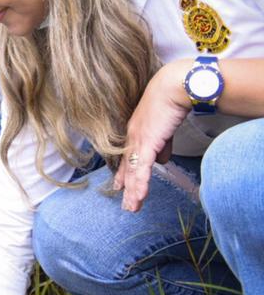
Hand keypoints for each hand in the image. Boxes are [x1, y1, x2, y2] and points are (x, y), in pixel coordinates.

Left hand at [115, 62, 189, 212]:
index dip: (125, 173)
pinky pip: (142, 168)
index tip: (121, 186)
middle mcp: (132, 137)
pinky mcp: (146, 142)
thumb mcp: (164, 127)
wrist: (173, 87)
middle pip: (128, 167)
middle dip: (127, 187)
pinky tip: (139, 195)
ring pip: (133, 171)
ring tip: (132, 207)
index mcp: (136, 133)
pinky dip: (140, 183)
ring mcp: (137, 140)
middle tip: (126, 204)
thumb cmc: (170, 102)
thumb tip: (161, 160)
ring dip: (133, 191)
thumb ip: (162, 144)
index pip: (129, 158)